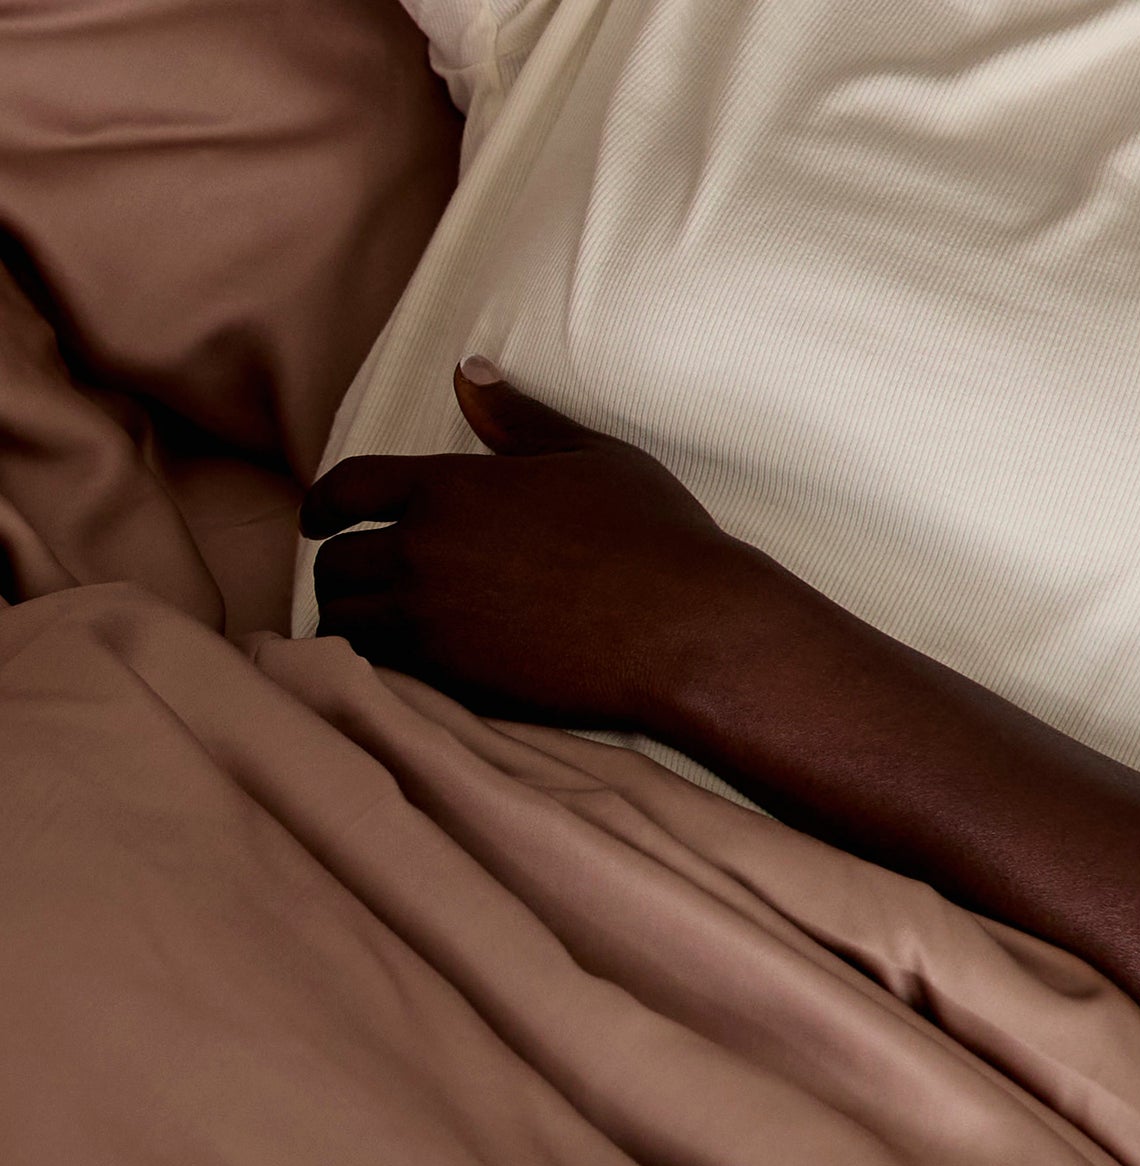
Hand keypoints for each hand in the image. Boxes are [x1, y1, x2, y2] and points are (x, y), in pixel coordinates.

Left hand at [299, 360, 756, 728]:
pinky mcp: (453, 681)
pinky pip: (381, 671)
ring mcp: (433, 621)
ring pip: (346, 624)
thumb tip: (470, 370)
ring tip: (364, 628)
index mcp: (450, 487)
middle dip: (333, 570)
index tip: (316, 521)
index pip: (348, 488)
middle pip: (334, 563)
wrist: (682, 631)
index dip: (322, 505)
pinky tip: (396, 665)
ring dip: (348, 623)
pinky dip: (376, 665)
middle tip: (347, 583)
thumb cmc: (651, 539)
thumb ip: (517, 419)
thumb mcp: (588, 457)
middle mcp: (426, 551)